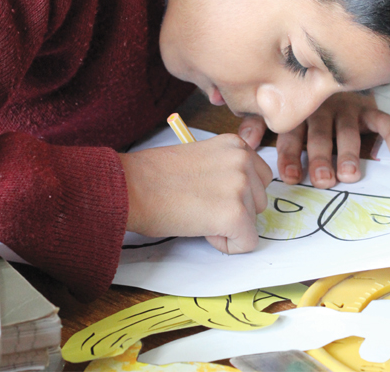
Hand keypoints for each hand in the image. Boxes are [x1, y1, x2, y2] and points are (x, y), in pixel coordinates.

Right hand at [119, 134, 272, 253]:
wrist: (130, 187)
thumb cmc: (153, 177)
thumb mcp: (200, 158)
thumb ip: (226, 170)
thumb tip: (239, 194)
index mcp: (235, 144)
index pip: (258, 178)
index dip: (235, 194)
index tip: (209, 193)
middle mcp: (243, 160)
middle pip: (260, 201)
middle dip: (236, 211)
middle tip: (200, 204)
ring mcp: (241, 186)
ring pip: (253, 223)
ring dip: (230, 226)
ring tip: (197, 213)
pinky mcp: (235, 214)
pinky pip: (246, 243)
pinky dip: (225, 245)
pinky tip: (200, 228)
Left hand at [237, 91, 389, 188]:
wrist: (330, 66)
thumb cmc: (300, 98)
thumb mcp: (275, 108)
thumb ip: (258, 124)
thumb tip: (244, 141)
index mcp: (296, 111)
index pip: (290, 134)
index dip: (289, 155)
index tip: (290, 177)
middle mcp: (321, 108)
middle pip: (319, 134)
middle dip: (319, 158)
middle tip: (322, 179)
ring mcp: (346, 107)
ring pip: (347, 130)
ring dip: (349, 152)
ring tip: (350, 174)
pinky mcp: (369, 108)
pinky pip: (384, 121)